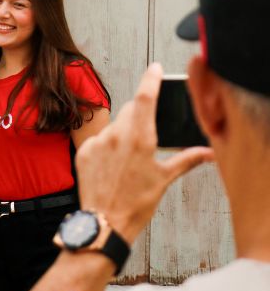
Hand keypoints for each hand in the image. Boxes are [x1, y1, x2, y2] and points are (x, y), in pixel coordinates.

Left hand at [75, 63, 213, 243]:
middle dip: (138, 117)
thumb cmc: (135, 203)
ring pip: (113, 126)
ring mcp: (98, 142)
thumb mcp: (164, 179)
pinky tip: (109, 166)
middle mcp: (117, 134)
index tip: (155, 68)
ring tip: (124, 161)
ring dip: (121, 135)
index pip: (146, 97)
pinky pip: (98, 140)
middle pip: (129, 110)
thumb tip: (206, 152)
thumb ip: (186, 160)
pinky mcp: (84, 150)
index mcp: (141, 138)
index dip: (151, 79)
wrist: (105, 221)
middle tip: (143, 139)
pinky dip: (105, 146)